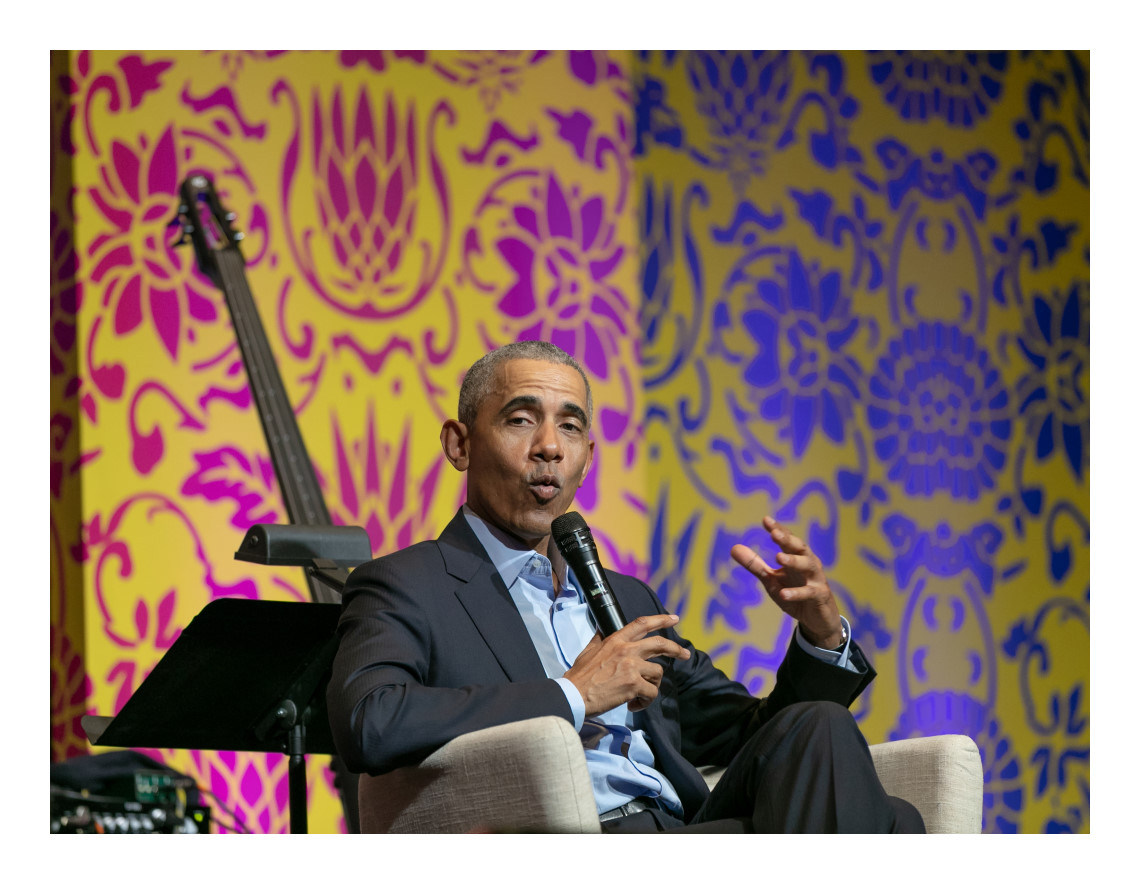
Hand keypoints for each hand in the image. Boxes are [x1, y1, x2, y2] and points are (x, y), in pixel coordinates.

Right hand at [564, 614, 690, 715]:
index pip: (642, 624)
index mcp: (615, 640)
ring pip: (657, 673)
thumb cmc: (579, 676)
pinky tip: (634, 704)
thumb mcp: (588, 650)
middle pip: (659, 644)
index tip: (674, 618)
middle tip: (685, 654)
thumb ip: (600, 640)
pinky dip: (645, 701)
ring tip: (638, 695)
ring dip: (651, 685)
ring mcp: (631, 666)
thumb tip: (602, 631)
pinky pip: (652, 692)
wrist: (573, 694)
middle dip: (675, 648)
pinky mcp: (634, 684)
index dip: (660, 620)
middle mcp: (626, 650)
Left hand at [730, 516, 843, 649]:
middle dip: (787, 540)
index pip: (787, 540)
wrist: (816, 619)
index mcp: (796, 558)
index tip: (766, 520)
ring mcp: (816, 579)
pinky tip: (783, 594)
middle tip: (774, 534)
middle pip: (800, 548)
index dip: (778, 530)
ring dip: (793, 561)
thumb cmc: (793, 594)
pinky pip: (808, 592)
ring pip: (808, 565)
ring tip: (778, 557)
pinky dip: (796, 593)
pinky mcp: (819, 596)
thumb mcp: (771, 580)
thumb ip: (754, 565)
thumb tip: (733, 548)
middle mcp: (808, 564)